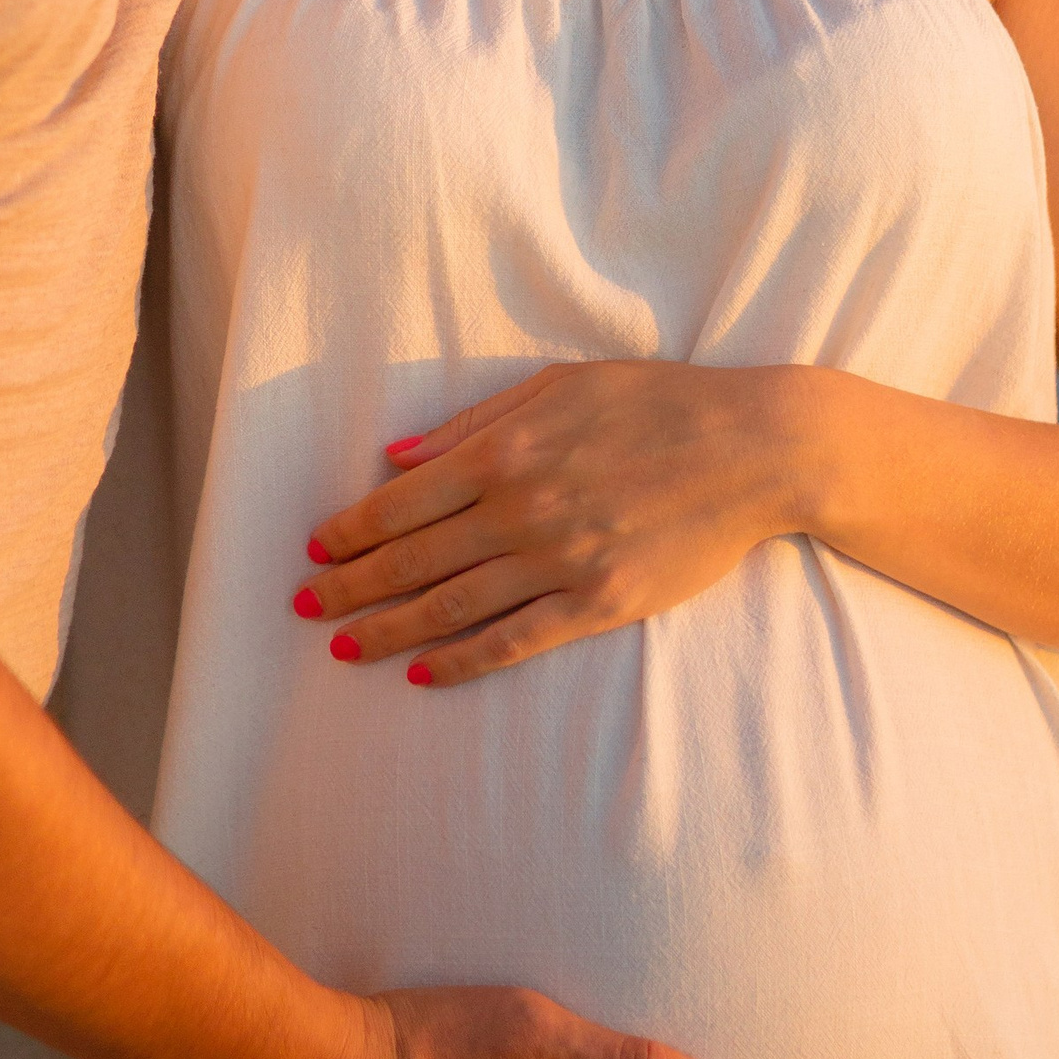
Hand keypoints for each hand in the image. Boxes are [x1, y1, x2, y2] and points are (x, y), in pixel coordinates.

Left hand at [300, 360, 814, 687]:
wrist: (754, 447)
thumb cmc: (657, 402)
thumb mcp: (558, 386)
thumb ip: (472, 422)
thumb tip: (397, 455)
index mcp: (504, 451)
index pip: (401, 502)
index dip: (350, 530)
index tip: (315, 549)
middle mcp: (520, 509)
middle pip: (412, 558)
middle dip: (348, 584)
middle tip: (304, 605)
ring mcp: (559, 560)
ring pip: (451, 605)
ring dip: (388, 627)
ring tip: (343, 646)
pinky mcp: (599, 602)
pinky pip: (514, 639)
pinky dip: (462, 659)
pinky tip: (422, 672)